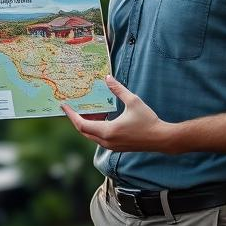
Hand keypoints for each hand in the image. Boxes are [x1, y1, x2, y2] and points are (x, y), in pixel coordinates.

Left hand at [63, 75, 177, 152]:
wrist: (162, 139)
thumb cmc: (148, 120)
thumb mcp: (133, 101)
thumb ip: (118, 90)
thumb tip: (108, 78)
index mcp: (107, 131)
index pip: (81, 124)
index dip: (71, 115)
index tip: (64, 106)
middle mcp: (106, 141)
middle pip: (84, 131)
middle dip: (76, 119)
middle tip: (72, 107)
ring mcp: (111, 146)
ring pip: (91, 135)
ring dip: (87, 124)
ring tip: (87, 110)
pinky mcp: (117, 147)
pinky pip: (100, 138)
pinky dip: (96, 128)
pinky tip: (101, 117)